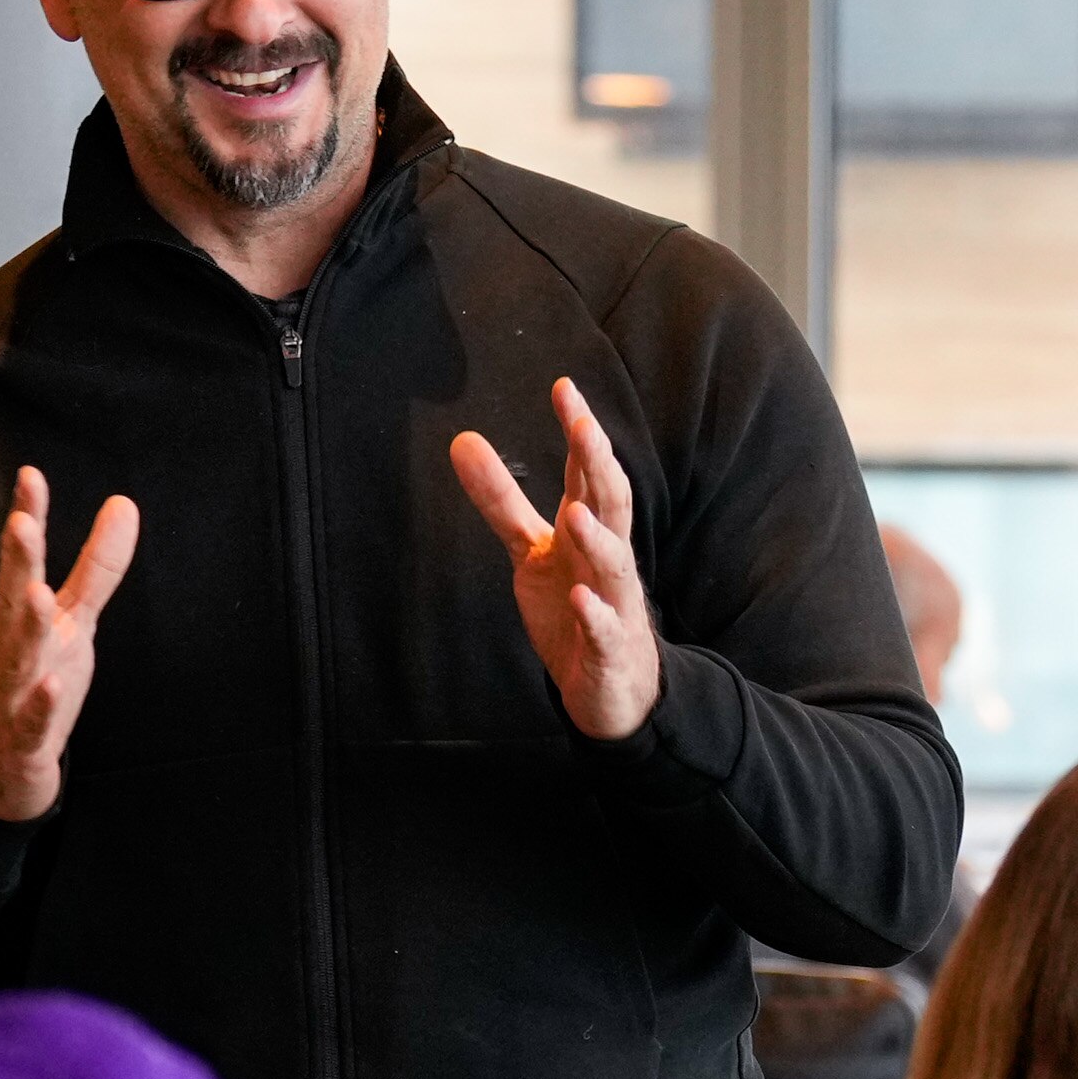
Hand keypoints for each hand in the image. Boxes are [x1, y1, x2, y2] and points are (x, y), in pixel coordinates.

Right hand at [0, 467, 138, 823]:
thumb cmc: (34, 678)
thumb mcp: (71, 619)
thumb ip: (95, 566)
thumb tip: (124, 503)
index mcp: (19, 615)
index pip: (22, 561)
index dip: (27, 518)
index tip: (30, 476)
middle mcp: (11, 647)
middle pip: (12, 600)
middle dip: (18, 563)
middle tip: (21, 525)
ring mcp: (13, 693)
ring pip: (19, 658)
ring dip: (26, 628)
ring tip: (39, 596)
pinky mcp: (24, 740)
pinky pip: (32, 723)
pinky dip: (39, 706)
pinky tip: (51, 685)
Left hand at [450, 380, 661, 742]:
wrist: (614, 690)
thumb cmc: (575, 608)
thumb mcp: (531, 551)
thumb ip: (501, 499)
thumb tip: (463, 439)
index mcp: (589, 532)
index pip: (588, 473)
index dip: (579, 432)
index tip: (564, 388)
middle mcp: (606, 561)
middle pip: (611, 505)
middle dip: (599, 466)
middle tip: (583, 428)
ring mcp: (614, 605)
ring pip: (614, 567)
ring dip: (597, 540)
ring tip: (575, 514)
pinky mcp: (609, 652)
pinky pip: (605, 632)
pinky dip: (594, 616)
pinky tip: (579, 601)